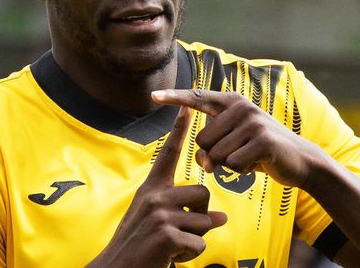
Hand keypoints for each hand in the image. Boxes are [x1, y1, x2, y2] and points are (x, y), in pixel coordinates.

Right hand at [88, 106, 227, 267]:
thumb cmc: (138, 246)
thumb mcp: (156, 222)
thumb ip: (185, 214)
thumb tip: (221, 217)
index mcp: (151, 189)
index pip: (168, 154)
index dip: (179, 130)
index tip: (187, 107)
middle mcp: (155, 196)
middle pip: (203, 194)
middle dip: (202, 217)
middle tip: (182, 233)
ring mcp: (160, 215)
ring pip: (205, 221)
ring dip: (195, 240)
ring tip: (172, 247)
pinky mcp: (167, 236)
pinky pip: (199, 244)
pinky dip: (190, 256)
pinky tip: (170, 257)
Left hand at [152, 89, 319, 188]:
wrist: (300, 160)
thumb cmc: (260, 152)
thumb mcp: (234, 145)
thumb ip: (212, 149)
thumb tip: (204, 163)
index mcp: (232, 102)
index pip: (197, 98)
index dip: (175, 98)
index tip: (153, 96)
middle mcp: (241, 107)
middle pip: (202, 141)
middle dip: (215, 156)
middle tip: (238, 154)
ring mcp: (252, 121)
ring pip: (216, 155)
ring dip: (229, 165)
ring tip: (249, 158)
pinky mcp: (262, 139)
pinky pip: (232, 164)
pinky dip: (241, 171)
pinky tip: (257, 164)